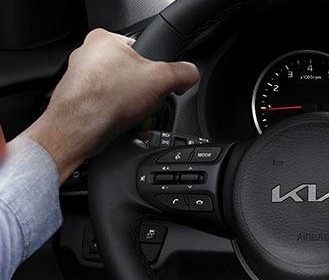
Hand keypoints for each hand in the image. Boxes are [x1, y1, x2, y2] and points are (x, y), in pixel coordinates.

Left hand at [21, 29, 199, 179]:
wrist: (77, 130)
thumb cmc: (105, 99)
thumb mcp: (162, 79)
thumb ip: (183, 73)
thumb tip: (191, 74)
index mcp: (103, 39)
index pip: (143, 50)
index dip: (156, 69)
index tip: (159, 83)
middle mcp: (87, 55)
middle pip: (134, 74)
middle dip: (145, 94)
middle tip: (148, 102)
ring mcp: (81, 79)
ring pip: (122, 93)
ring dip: (135, 108)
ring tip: (135, 116)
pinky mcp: (79, 100)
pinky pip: (109, 106)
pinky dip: (120, 117)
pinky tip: (125, 124)